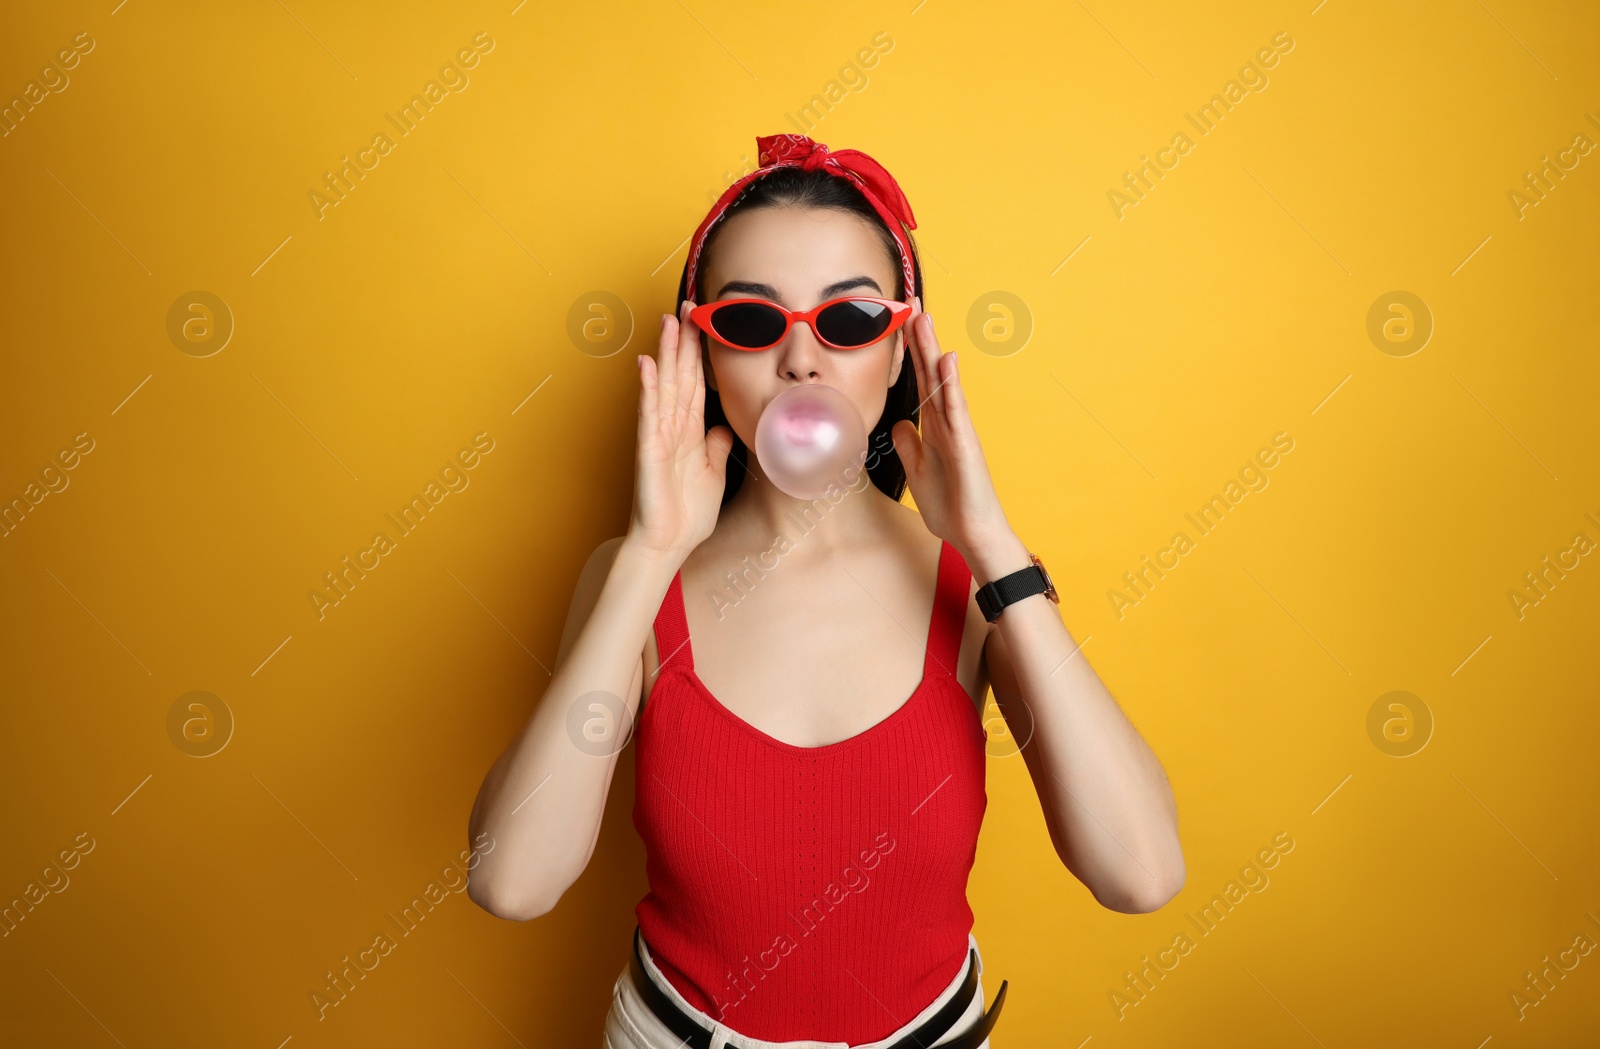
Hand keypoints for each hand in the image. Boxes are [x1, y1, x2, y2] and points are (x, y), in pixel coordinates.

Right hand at [627, 300, 734, 561]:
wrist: (669, 543)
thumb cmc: (686, 513)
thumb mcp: (713, 472)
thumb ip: (716, 446)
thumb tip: (723, 425)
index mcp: (690, 432)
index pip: (697, 384)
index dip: (700, 354)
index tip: (703, 324)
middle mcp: (673, 427)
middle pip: (680, 376)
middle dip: (684, 341)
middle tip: (687, 306)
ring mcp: (659, 436)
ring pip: (665, 386)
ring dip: (666, 354)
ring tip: (668, 322)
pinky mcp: (648, 450)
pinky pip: (649, 414)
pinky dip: (648, 389)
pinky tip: (648, 365)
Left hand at [890, 312, 1021, 569]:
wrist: (972, 534)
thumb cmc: (950, 506)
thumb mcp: (917, 470)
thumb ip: (909, 444)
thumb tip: (899, 422)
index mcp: (934, 427)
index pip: (919, 381)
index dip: (909, 352)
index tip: (900, 321)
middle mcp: (947, 422)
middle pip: (930, 371)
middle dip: (920, 338)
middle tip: (910, 303)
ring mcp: (958, 430)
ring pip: (943, 382)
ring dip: (933, 350)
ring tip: (925, 318)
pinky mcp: (966, 444)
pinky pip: (956, 409)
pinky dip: (951, 384)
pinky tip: (947, 360)